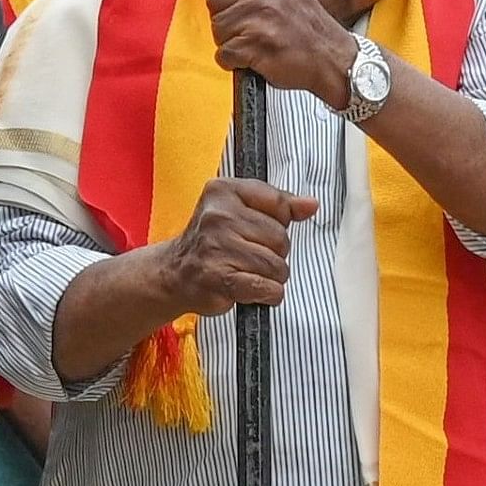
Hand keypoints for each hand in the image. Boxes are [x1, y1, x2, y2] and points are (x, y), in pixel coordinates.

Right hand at [141, 178, 317, 316]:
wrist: (174, 272)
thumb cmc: (211, 241)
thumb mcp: (240, 208)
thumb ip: (277, 203)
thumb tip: (311, 204)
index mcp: (223, 191)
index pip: (279, 204)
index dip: (280, 222)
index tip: (264, 231)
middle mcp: (218, 216)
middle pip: (280, 238)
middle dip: (275, 253)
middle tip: (251, 256)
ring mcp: (217, 248)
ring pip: (276, 266)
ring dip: (271, 276)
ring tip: (249, 272)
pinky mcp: (220, 279)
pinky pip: (268, 288)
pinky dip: (266, 294)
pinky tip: (250, 287)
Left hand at [197, 0, 357, 107]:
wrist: (329, 55)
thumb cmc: (298, 18)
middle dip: (228, 14)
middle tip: (259, 20)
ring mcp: (261, 11)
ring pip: (216, 26)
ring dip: (232, 39)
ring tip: (260, 36)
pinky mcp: (257, 42)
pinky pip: (223, 53)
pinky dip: (235, 60)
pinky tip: (257, 53)